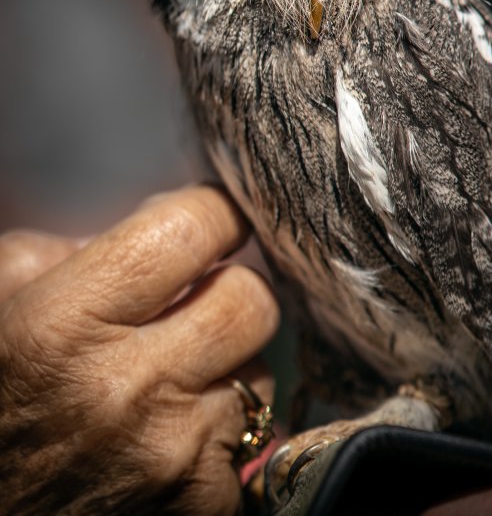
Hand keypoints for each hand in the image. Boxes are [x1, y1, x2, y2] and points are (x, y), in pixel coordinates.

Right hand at [0, 186, 279, 514]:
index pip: (190, 231)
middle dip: (231, 287)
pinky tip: (173, 435)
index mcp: (63, 328)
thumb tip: (163, 225)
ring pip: (258, 370)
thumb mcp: (1, 301)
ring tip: (173, 378)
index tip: (217, 215)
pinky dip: (220, 429)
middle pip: (250, 299)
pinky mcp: (203, 505)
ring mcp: (172, 454)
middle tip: (203, 295)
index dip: (215, 212)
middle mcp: (127, 390)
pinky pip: (250, 439)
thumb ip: (71, 249)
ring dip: (227, 364)